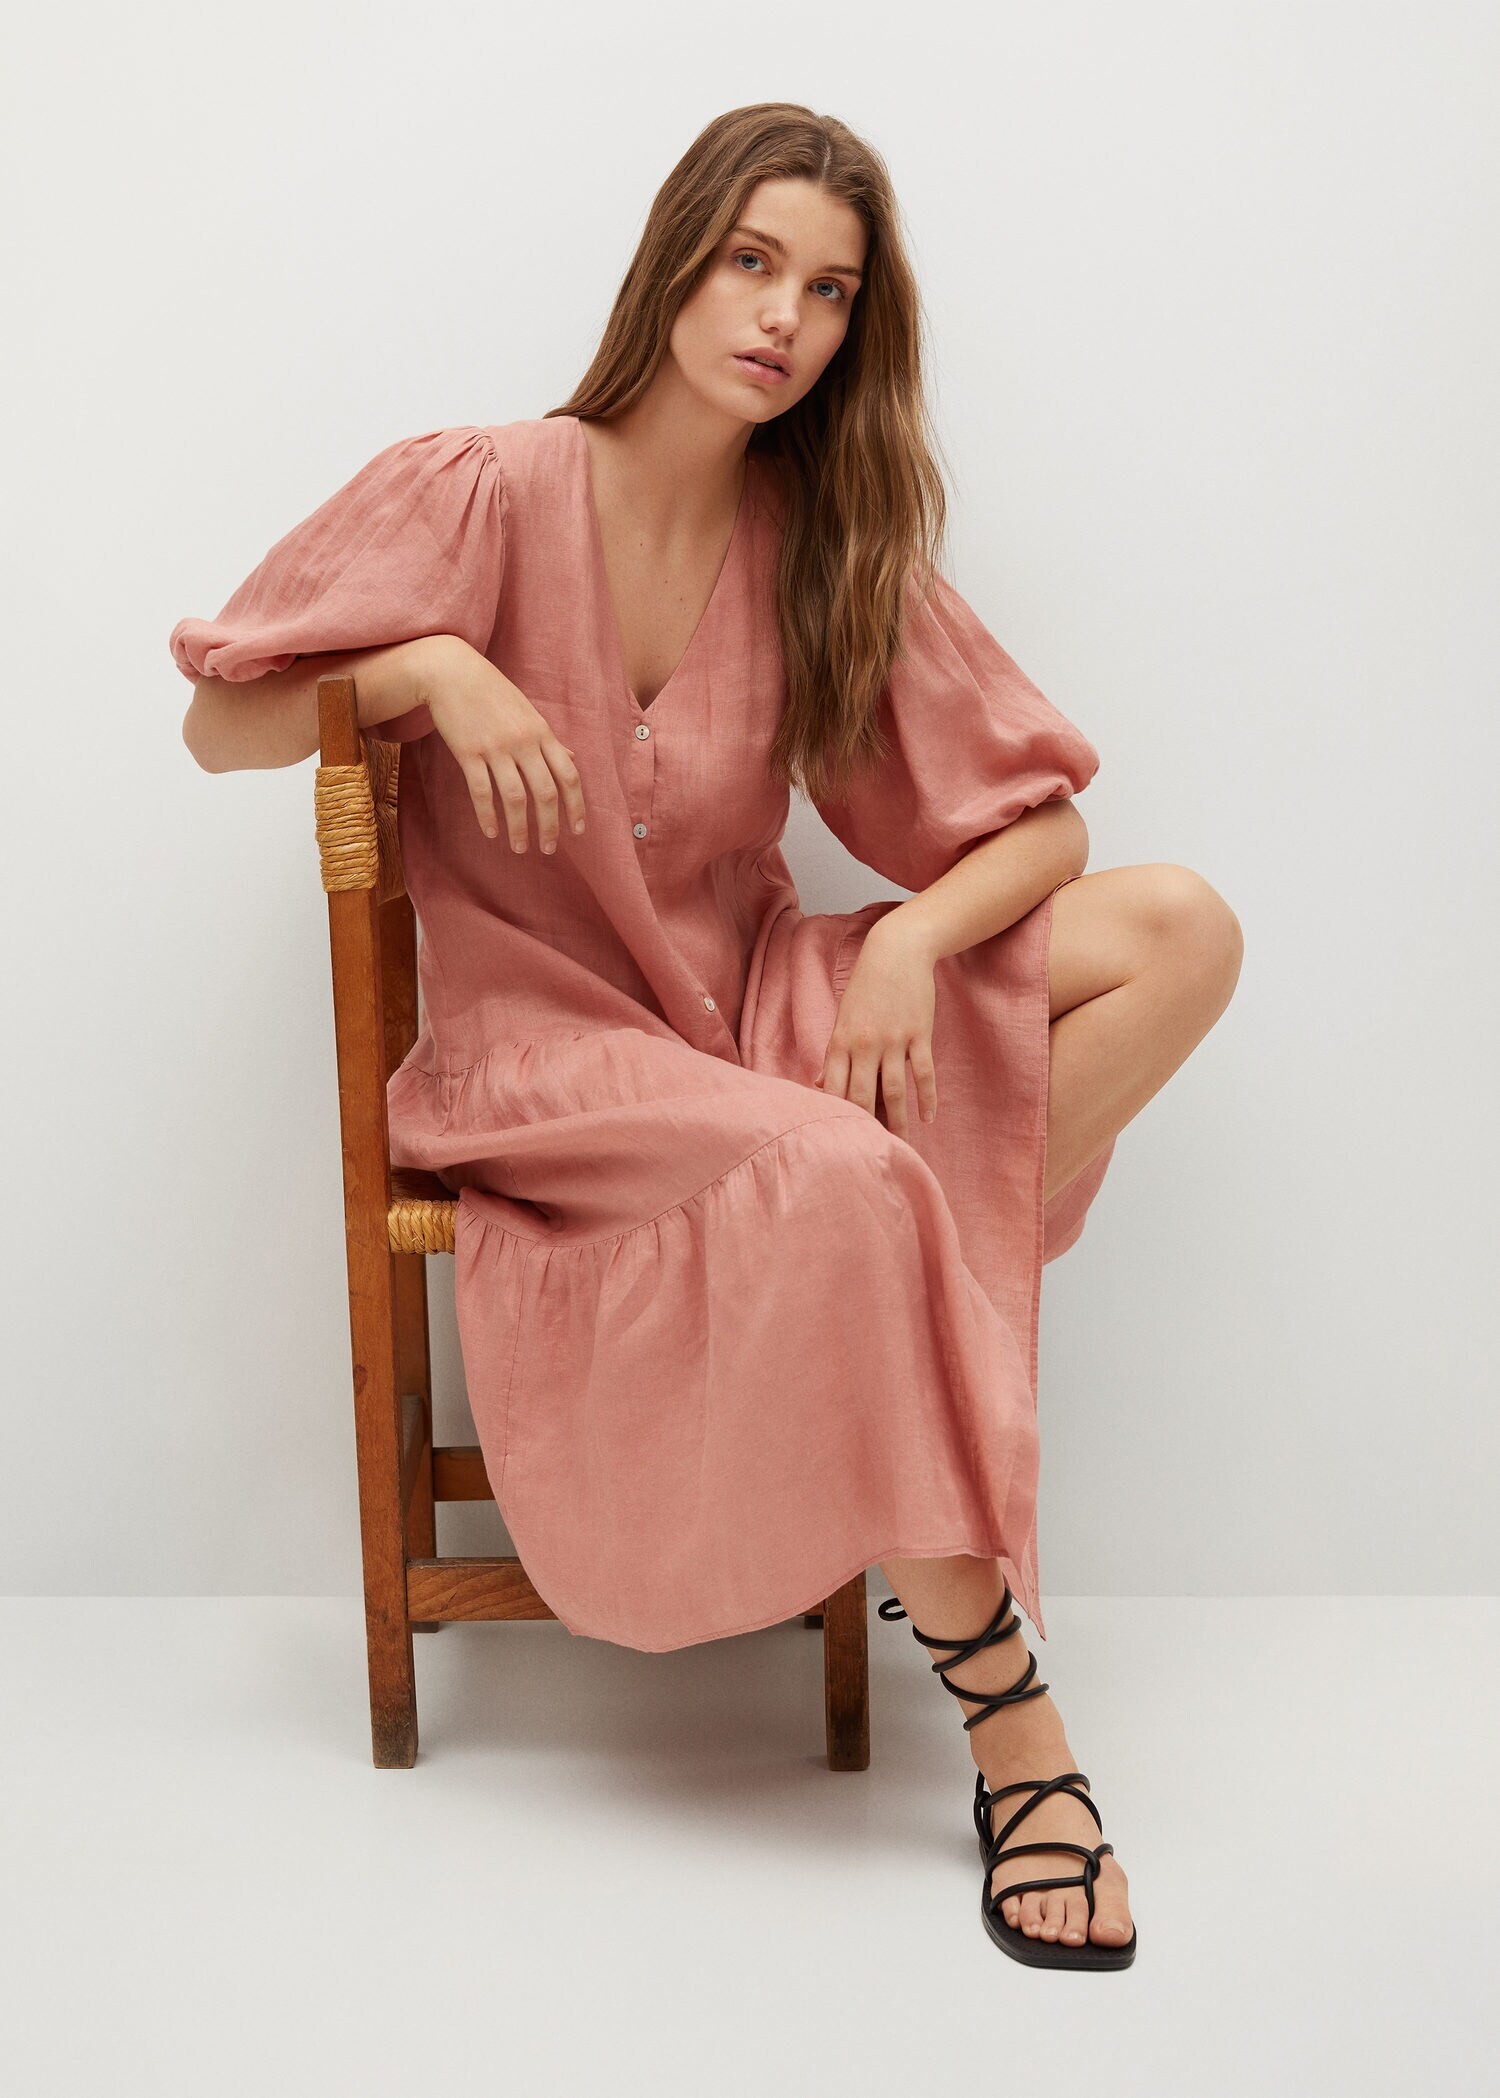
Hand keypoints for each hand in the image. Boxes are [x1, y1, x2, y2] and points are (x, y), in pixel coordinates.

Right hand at [416, 636, 585, 853]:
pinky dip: (487, 815)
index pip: (569, 775)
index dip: (576, 806)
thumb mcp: (528, 713)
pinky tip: (491, 833)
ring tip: (520, 849)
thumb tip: (573, 759)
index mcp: (542, 733)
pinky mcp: (468, 751)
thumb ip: (549, 740)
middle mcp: (524, 742)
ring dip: (519, 828)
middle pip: (546, 792)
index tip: (577, 830)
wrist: (452, 671)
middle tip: (549, 849)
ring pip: (515, 797)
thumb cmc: (492, 692)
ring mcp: (496, 747)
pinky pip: (481, 791)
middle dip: (550, 826)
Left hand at [815, 917, 937, 1139]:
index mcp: (841, 1041)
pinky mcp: (919, 1034)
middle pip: (863, 1095)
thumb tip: (819, 1085)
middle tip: (870, 1152)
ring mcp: (894, 1040)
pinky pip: (924, 1073)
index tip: (839, 1138)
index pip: (835, 1087)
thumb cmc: (866, 987)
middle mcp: (865, 1044)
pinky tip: (928, 1117)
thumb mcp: (843, 1018)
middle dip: (866, 1126)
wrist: (897, 952)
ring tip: (901, 1144)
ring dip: (898, 1120)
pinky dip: (927, 1097)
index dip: (837, 1115)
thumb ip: (834, 1053)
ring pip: (895, 1090)